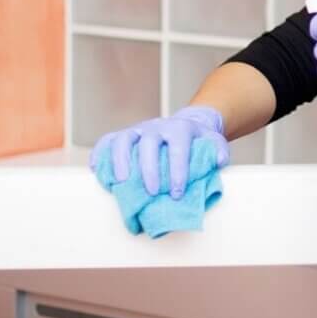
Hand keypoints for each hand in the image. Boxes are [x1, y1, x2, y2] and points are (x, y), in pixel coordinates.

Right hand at [88, 105, 229, 198]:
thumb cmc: (200, 140)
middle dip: (150, 170)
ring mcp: (139, 130)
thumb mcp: (214, 142)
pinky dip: (100, 152)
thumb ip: (218, 151)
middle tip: (153, 193)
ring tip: (119, 183)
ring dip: (119, 160)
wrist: (189, 124)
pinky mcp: (127, 135)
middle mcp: (158, 126)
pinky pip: (109, 140)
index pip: (178, 148)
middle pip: (149, 144)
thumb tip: (220, 161)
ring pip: (125, 139)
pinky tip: (96, 169)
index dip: (177, 171)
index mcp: (180, 129)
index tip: (176, 193)